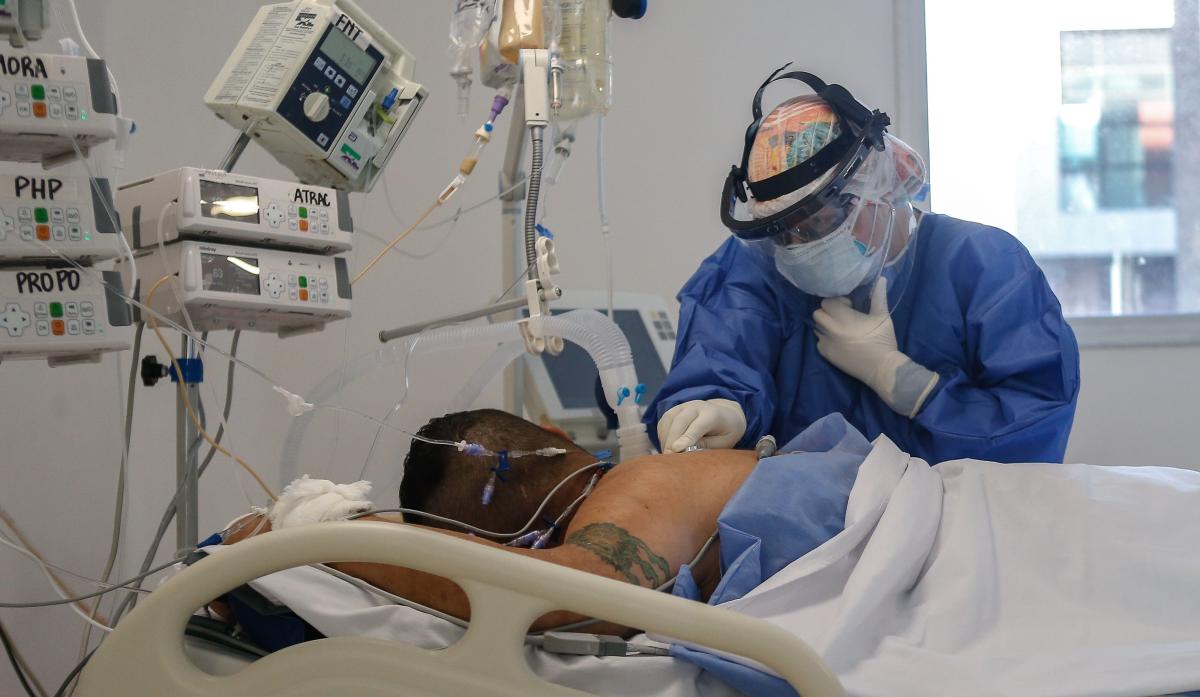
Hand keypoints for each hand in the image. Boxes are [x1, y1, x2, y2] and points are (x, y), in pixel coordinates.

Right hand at [657, 399, 746, 452]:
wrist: (725, 414)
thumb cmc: (726, 432)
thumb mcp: (724, 442)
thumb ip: (707, 446)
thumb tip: (686, 450)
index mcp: (713, 414)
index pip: (699, 425)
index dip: (687, 437)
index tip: (677, 449)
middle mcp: (697, 406)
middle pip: (680, 420)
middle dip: (672, 439)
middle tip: (668, 456)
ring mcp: (684, 406)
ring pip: (669, 420)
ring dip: (665, 438)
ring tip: (668, 454)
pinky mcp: (674, 410)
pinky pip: (664, 422)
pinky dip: (663, 435)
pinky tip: (667, 446)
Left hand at [813, 278, 937, 416]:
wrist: (881, 368)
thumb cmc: (883, 341)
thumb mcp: (882, 317)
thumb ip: (878, 296)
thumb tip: (880, 279)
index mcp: (843, 318)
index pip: (827, 302)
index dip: (838, 301)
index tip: (850, 306)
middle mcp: (830, 330)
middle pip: (818, 313)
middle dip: (828, 312)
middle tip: (843, 316)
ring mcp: (826, 343)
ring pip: (817, 327)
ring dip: (826, 324)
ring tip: (841, 328)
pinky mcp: (826, 355)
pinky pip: (819, 341)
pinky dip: (826, 338)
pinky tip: (840, 340)